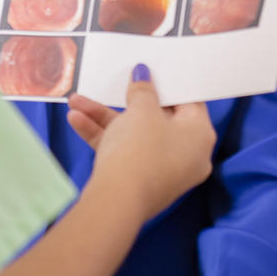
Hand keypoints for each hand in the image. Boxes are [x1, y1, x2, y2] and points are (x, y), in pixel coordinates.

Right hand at [67, 66, 214, 223]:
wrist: (117, 202)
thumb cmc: (140, 152)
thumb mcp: (141, 111)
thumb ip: (143, 90)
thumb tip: (144, 76)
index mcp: (200, 135)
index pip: (188, 102)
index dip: (167, 85)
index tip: (150, 73)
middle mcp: (187, 155)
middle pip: (157, 119)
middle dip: (126, 102)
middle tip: (117, 84)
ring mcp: (164, 171)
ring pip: (134, 135)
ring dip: (104, 117)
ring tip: (77, 102)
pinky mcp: (141, 181)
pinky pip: (125, 152)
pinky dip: (104, 137)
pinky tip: (77, 120)